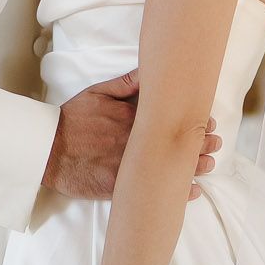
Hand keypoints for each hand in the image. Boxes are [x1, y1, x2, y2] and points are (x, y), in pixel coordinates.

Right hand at [43, 71, 219, 200]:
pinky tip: (191, 191)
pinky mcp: (120, 185)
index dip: (193, 120)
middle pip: (175, 141)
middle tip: (216, 142)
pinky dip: (175, 191)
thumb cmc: (72, 119)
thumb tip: (150, 73)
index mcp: (132, 116)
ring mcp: (129, 163)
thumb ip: (126, 83)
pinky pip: (153, 189)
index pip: (171, 117)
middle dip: (200, 142)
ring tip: (209, 164)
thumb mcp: (98, 92)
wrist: (48, 149)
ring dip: (194, 166)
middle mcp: (134, 139)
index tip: (207, 121)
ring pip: (170, 165)